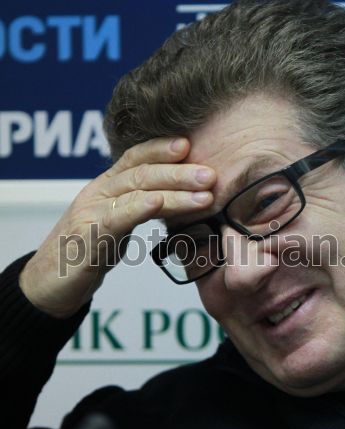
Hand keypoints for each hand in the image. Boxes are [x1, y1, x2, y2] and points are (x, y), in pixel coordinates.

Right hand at [19, 137, 215, 317]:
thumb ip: (140, 208)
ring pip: (134, 191)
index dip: (161, 148)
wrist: (49, 283)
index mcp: (106, 186)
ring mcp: (90, 212)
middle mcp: (97, 192)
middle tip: (211, 174)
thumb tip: (176, 202)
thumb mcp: (117, 223)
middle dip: (178, 171)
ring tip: (204, 194)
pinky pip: (114, 218)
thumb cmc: (88, 251)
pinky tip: (158, 203)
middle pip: (141, 172)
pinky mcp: (85, 238)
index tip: (191, 145)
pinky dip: (138, 208)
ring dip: (172, 191)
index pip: (135, 158)